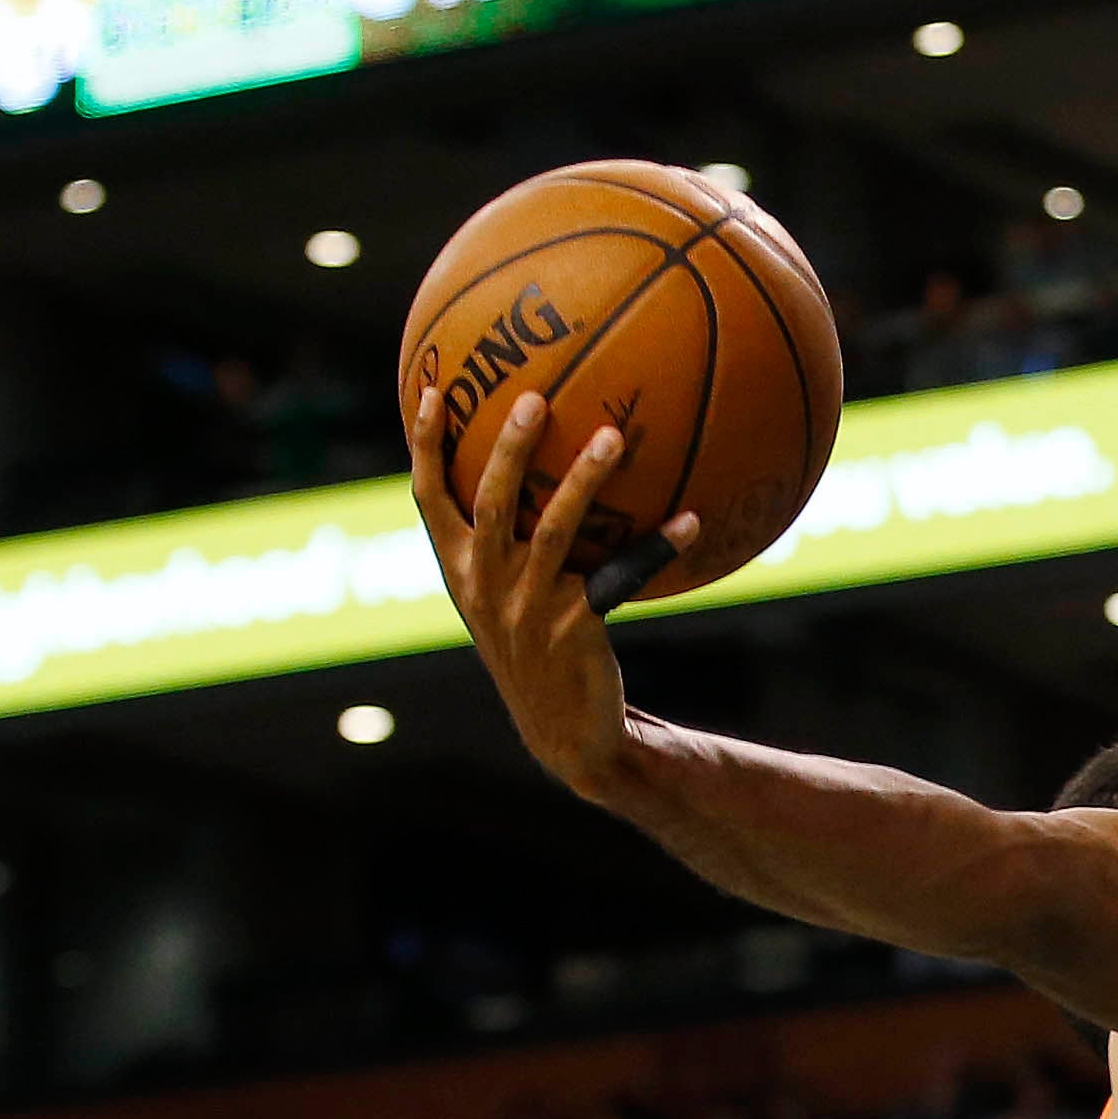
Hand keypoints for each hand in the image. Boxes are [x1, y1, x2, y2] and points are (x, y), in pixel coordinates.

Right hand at [408, 383, 686, 801]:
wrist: (562, 730)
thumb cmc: (537, 646)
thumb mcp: (505, 595)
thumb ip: (506, 541)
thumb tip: (535, 466)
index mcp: (458, 569)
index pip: (429, 497)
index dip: (426, 444)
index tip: (434, 388)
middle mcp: (484, 584)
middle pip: (490, 501)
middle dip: (507, 447)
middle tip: (534, 397)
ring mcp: (527, 607)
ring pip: (554, 530)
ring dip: (583, 479)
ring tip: (613, 436)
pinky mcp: (574, 627)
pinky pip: (621, 574)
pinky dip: (657, 545)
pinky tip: (691, 520)